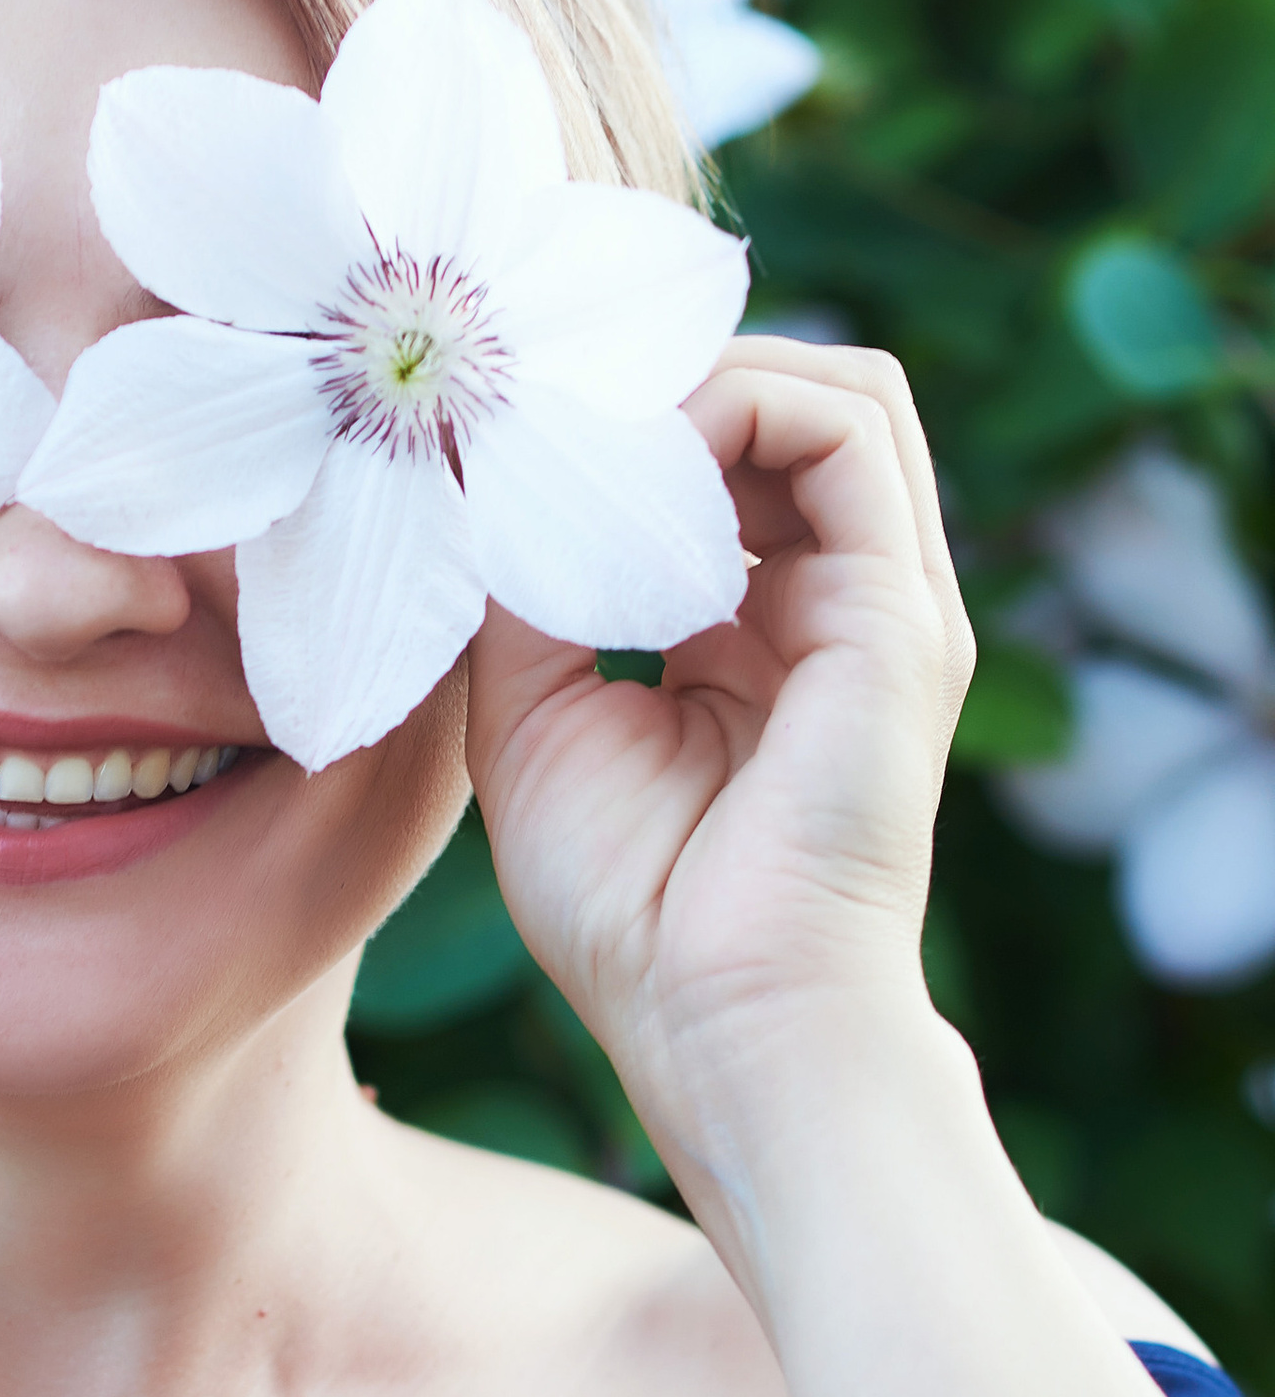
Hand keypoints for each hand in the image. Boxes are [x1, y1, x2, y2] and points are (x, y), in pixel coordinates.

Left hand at [462, 338, 975, 1169]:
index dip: (626, 426)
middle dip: (668, 383)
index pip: (722, 466)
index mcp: (748, 634)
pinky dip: (735, 405)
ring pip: (836, 393)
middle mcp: (827, 604)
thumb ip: (527, 590)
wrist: (717, 1018)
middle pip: (786, 413)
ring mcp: (880, 601)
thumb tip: (497, 471)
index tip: (512, 428)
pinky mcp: (900, 612)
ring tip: (592, 423)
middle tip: (548, 403)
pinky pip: (843, 434)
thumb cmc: (626, 905)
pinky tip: (631, 456)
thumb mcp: (532, 716)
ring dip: (704, 379)